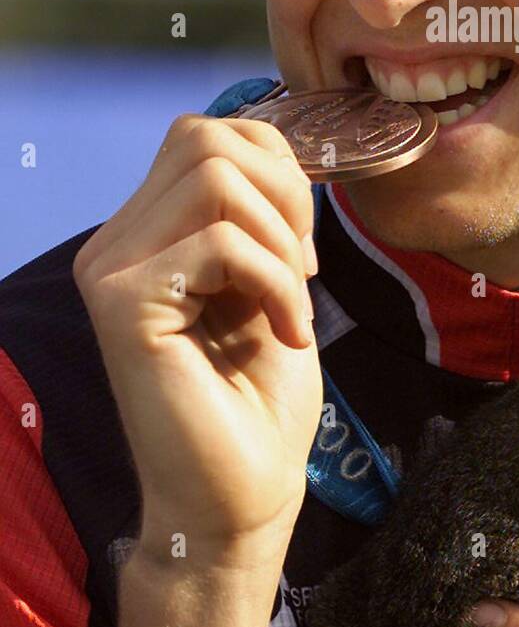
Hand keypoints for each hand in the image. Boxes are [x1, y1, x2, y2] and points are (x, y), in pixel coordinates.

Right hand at [73, 113, 323, 561]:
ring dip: (281, 239)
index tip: (300, 247)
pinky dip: (277, 281)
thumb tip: (277, 145)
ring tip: (291, 303)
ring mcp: (110, 270)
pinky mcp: (123, 304)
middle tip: (301, 267)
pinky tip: (285, 332)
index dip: (276, 168)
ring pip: (215, 175)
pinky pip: (222, 241)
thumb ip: (258, 208)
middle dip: (283, 190)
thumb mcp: (271, 275)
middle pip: (205, 135)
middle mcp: (115, 242)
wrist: (242, 494)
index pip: (206, 131)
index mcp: (147, 231)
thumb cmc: (259, 394)